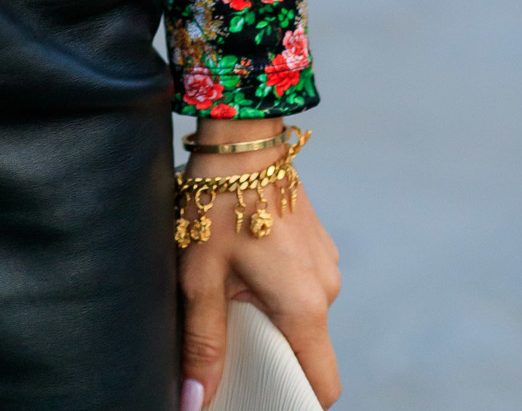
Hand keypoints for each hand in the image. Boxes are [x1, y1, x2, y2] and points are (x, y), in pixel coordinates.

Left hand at [177, 136, 339, 407]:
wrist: (241, 136)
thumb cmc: (218, 202)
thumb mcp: (201, 276)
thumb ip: (203, 343)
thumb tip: (194, 403)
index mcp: (305, 306)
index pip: (322, 385)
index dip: (294, 401)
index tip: (263, 398)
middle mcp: (327, 288)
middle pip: (307, 349)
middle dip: (272, 354)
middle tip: (230, 341)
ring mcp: (326, 262)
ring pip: (302, 313)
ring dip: (272, 314)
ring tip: (230, 294)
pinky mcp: (317, 242)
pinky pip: (301, 283)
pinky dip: (277, 288)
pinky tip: (243, 267)